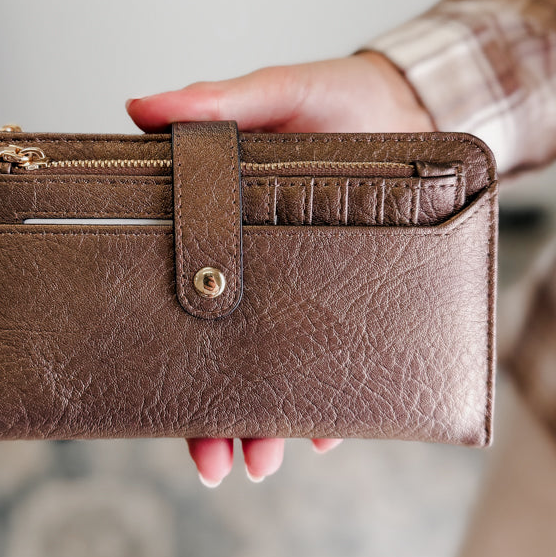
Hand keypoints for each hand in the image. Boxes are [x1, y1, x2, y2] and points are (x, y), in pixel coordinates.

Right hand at [126, 52, 433, 485]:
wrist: (415, 108)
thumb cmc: (338, 98)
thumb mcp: (278, 93)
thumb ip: (217, 100)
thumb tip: (140, 107)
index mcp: (225, 229)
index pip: (181, 297)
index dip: (167, 347)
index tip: (154, 392)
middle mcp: (260, 272)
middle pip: (226, 356)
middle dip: (214, 417)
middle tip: (211, 461)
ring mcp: (308, 291)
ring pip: (279, 374)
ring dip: (267, 425)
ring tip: (261, 463)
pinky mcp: (356, 299)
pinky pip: (341, 365)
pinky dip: (332, 408)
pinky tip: (323, 435)